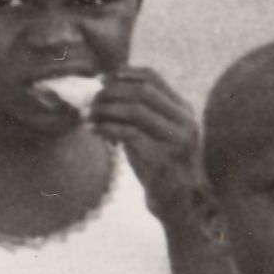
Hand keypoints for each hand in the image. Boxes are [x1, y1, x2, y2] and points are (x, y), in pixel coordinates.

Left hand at [86, 67, 207, 213]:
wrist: (176, 200)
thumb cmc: (158, 163)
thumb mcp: (155, 131)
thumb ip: (141, 109)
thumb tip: (104, 84)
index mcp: (184, 111)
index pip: (154, 78)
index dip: (124, 74)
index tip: (101, 79)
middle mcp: (185, 122)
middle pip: (142, 91)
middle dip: (110, 92)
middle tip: (90, 101)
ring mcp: (176, 140)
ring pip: (134, 109)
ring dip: (104, 110)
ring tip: (89, 116)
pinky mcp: (163, 157)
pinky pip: (128, 132)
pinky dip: (105, 128)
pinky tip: (93, 130)